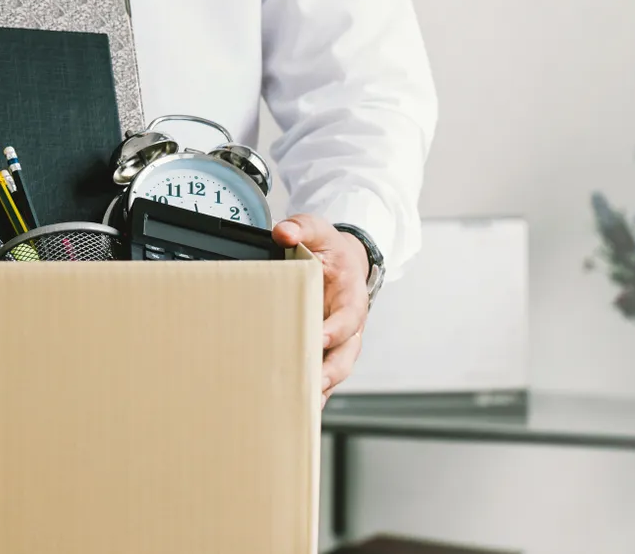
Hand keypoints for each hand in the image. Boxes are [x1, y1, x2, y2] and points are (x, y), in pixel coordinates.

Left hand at [272, 215, 370, 407]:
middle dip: (329, 372)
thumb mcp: (319, 230)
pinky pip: (321, 375)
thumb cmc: (330, 251)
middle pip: (345, 357)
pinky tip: (292, 407)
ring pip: (335, 372)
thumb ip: (302, 228)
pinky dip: (311, 392)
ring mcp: (338, 343)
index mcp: (351, 298)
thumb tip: (283, 232)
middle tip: (311, 384)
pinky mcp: (325, 351)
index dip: (334, 330)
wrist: (344, 262)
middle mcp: (349, 326)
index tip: (318, 338)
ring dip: (319, 390)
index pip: (347, 319)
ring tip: (300, 407)